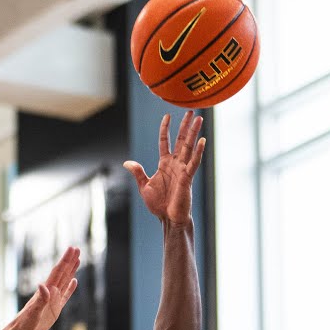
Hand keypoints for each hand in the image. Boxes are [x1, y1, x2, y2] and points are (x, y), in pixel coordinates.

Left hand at [0, 245, 79, 329]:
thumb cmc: (24, 323)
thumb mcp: (33, 312)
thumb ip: (40, 299)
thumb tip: (42, 285)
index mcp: (46, 290)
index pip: (58, 271)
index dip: (65, 260)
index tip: (72, 249)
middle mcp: (50, 292)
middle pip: (62, 273)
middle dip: (70, 261)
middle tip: (77, 248)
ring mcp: (53, 300)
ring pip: (65, 281)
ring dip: (71, 270)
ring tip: (78, 260)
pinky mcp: (55, 308)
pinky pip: (65, 295)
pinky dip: (70, 288)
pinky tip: (74, 281)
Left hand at [123, 111, 205, 225]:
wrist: (168, 219)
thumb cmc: (158, 205)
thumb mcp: (144, 186)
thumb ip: (138, 173)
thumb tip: (127, 162)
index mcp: (164, 164)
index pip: (165, 142)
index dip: (165, 129)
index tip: (167, 116)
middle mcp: (175, 164)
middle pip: (181, 140)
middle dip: (185, 126)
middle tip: (191, 111)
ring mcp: (183, 169)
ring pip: (189, 147)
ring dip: (194, 133)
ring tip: (199, 119)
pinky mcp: (188, 177)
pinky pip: (194, 162)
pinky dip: (198, 152)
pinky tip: (202, 141)